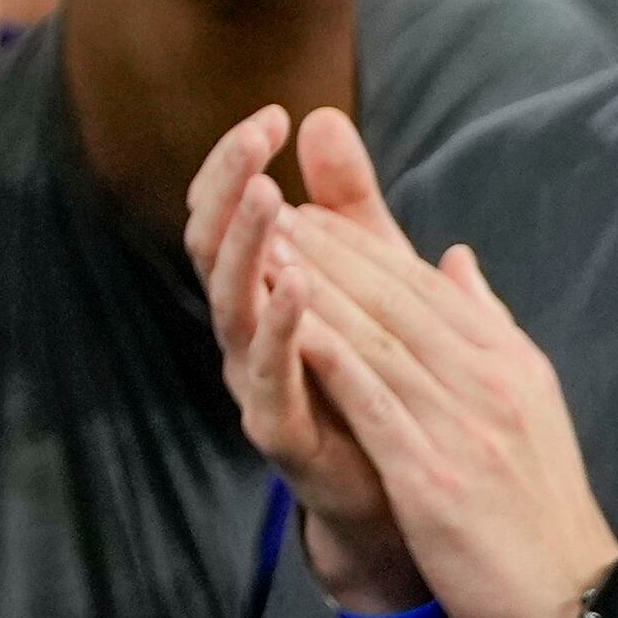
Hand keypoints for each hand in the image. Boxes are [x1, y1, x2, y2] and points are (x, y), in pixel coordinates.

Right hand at [191, 105, 419, 608]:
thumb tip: (325, 117)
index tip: (272, 115)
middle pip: (212, 247)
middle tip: (256, 138)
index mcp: (262, 294)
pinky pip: (268, 376)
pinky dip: (279, 329)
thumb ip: (350, 209)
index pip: (228, 215)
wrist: (404, 503)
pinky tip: (297, 286)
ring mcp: (255, 380)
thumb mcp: (373, 281)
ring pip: (230, 305)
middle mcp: (245, 332)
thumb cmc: (377, 386)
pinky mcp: (280, 431)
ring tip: (271, 197)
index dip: (238, 165)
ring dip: (247, 249)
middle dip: (230, 188)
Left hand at [268, 122, 617, 617]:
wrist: (568, 597)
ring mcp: (463, 428)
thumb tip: (457, 259)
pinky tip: (288, 327)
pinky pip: (374, 405)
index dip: (358, 245)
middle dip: (325, 251)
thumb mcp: (526, 398)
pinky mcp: (435, 477)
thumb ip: (487, 325)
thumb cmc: (535, 499)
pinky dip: (330, 360)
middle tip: (263, 208)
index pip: (422, 285)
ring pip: (378, 340)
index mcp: (506, 361)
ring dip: (315, 290)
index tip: (302, 210)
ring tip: (260, 248)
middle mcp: (488, 383)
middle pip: (395, 300)